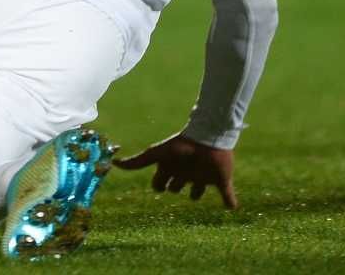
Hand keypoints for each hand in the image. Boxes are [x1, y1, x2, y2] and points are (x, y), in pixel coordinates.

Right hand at [114, 133, 238, 208]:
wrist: (207, 138)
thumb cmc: (180, 146)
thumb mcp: (157, 154)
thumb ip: (137, 161)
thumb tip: (113, 163)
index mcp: (171, 168)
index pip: (161, 183)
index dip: (159, 185)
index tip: (159, 185)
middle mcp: (185, 174)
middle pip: (177, 186)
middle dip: (175, 188)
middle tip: (176, 185)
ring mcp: (203, 177)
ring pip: (198, 191)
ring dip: (197, 194)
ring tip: (198, 192)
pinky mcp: (221, 180)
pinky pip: (226, 194)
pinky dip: (229, 201)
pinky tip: (231, 206)